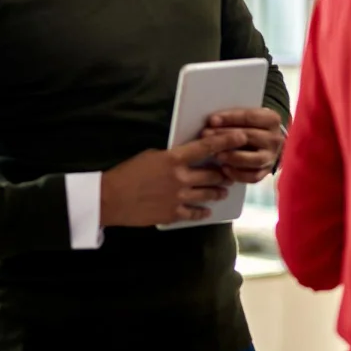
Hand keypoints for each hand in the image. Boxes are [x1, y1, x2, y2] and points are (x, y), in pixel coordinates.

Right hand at [100, 131, 247, 226]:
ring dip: (218, 191)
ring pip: (208, 194)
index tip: (241, 137)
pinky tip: (207, 211)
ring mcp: (178, 197)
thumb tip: (188, 155)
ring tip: (223, 190)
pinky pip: (194, 213)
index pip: (207, 147)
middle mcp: (180, 178)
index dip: (227, 141)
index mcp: (174, 159)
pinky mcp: (172, 214)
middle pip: (213, 174)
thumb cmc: (127, 173)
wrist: (109, 199)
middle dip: (225, 172)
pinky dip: (202, 211)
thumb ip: (173, 156)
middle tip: (231, 171)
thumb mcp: (151, 156)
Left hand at [201, 108, 285, 184]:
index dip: (230, 118)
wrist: (264, 142)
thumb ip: (232, 118)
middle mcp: (275, 138)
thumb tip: (211, 122)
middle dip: (226, 136)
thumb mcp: (245, 117)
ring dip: (234, 157)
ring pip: (255, 159)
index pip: (251, 117)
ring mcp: (272, 156)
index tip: (211, 120)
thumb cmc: (249, 127)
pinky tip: (224, 169)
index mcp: (272, 119)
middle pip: (250, 137)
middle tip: (207, 136)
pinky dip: (238, 174)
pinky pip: (253, 177)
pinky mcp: (266, 172)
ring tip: (217, 154)